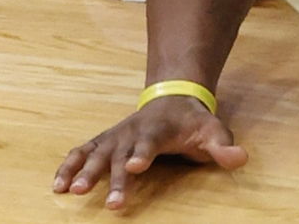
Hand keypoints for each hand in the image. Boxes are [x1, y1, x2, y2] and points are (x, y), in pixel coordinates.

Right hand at [53, 96, 245, 209]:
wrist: (172, 99)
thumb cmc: (193, 123)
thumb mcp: (212, 132)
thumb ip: (223, 146)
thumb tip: (240, 158)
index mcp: (157, 130)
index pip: (149, 142)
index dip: (141, 153)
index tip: (134, 166)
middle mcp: (131, 132)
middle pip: (118, 154)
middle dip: (111, 176)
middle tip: (104, 199)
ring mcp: (115, 136)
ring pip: (95, 152)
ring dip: (82, 171)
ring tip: (69, 191)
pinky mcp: (104, 141)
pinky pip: (82, 152)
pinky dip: (68, 166)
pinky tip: (58, 185)